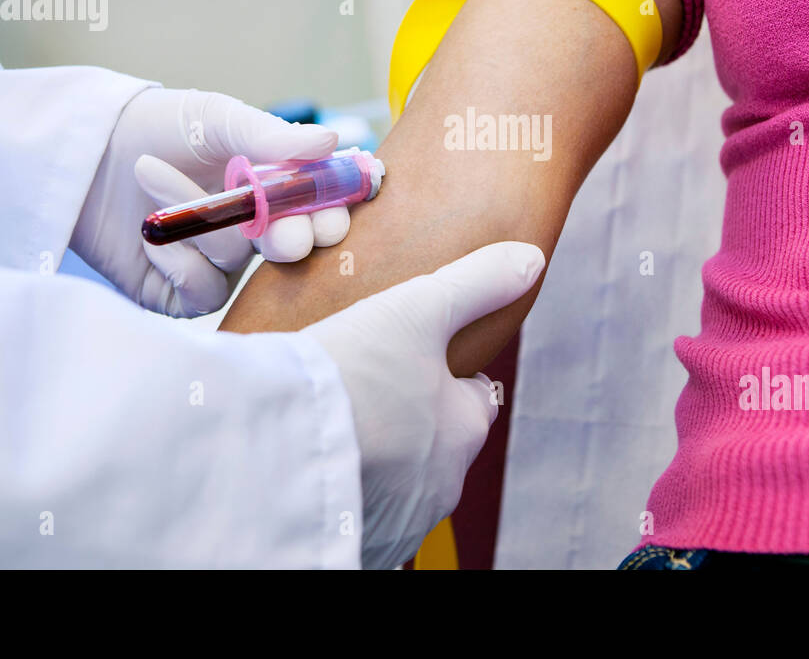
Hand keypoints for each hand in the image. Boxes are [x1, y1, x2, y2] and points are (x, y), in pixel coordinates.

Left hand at [70, 87, 351, 315]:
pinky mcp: (177, 295)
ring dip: (198, 221)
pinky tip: (149, 232)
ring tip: (149, 174)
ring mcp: (216, 265)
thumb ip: (270, 136)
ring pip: (238, 265)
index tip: (329, 217)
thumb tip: (331, 140)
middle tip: (282, 235)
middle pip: (292, 251)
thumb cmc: (155, 128)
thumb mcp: (214, 119)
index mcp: (271, 189)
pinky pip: (202, 293)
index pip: (318, 211)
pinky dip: (178, 260)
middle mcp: (251, 232)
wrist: (82, 149)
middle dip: (289, 240)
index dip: (330, 218)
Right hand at [298, 240, 545, 568]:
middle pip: (437, 448)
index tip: (421, 364)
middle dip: (413, 425)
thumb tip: (531, 260)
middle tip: (369, 395)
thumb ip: (476, 284)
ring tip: (337, 431)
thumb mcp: (418, 308)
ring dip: (380, 464)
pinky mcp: (356, 548)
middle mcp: (441, 485)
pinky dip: (346, 494)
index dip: (451, 379)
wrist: (276, 450)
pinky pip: (360, 518)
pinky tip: (316, 468)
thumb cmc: (353, 373)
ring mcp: (399, 522)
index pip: (476, 402)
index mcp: (464, 429)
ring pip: (400, 486)